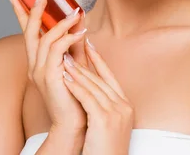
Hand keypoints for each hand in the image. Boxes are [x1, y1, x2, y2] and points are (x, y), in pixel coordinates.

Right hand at [7, 0, 88, 133]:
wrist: (74, 123)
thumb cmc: (75, 96)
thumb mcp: (74, 65)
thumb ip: (74, 44)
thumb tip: (78, 21)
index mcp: (37, 62)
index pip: (26, 32)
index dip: (20, 13)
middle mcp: (34, 65)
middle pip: (29, 31)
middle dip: (34, 10)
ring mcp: (39, 72)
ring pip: (45, 39)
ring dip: (61, 23)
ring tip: (76, 13)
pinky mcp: (49, 77)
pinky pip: (57, 51)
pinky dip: (68, 39)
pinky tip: (80, 33)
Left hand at [62, 37, 134, 154]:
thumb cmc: (105, 149)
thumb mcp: (108, 124)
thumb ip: (103, 106)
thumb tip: (91, 92)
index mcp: (126, 106)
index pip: (110, 77)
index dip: (98, 60)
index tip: (88, 45)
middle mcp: (124, 106)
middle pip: (101, 79)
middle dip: (83, 63)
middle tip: (69, 49)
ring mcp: (116, 112)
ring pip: (93, 85)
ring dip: (77, 71)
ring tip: (63, 59)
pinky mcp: (105, 119)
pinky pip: (87, 97)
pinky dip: (76, 86)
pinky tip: (65, 78)